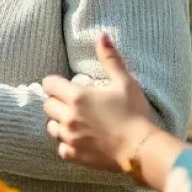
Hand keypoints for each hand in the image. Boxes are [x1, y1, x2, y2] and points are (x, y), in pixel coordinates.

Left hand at [42, 32, 159, 171]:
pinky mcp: (75, 156)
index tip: (66, 87)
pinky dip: (66, 145)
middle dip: (57, 102)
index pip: (48, 84)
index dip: (56, 84)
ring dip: (59, 123)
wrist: (143, 150)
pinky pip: (60, 148)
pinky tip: (78, 141)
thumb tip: (101, 35)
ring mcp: (70, 137)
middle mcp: (68, 116)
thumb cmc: (135, 114)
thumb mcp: (125, 82)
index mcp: (76, 96)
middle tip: (72, 104)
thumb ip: (110, 58)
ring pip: (50, 127)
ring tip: (74, 122)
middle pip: (47, 105)